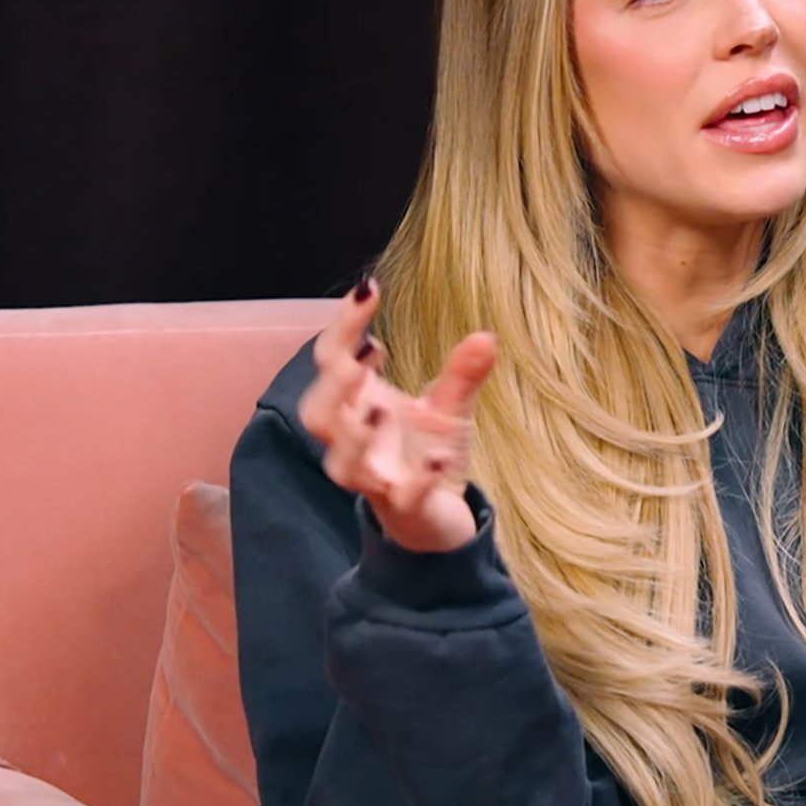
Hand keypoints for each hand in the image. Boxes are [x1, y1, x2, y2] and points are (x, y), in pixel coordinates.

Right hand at [296, 277, 499, 553]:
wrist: (436, 517)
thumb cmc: (425, 454)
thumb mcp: (447, 409)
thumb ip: (462, 374)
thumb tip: (486, 336)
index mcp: (358, 406)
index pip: (333, 361)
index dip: (344, 326)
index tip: (370, 288)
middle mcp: (353, 441)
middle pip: (318, 413)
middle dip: (335, 384)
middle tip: (367, 350)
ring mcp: (373, 477)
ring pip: (341, 462)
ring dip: (357, 434)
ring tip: (382, 408)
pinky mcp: (401, 507)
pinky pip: (401, 496)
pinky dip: (419, 479)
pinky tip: (442, 458)